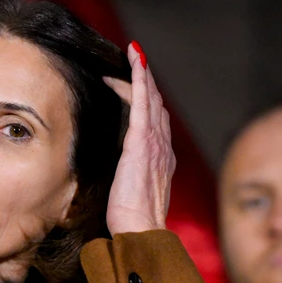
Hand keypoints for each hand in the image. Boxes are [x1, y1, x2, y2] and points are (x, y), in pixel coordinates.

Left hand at [102, 41, 175, 234]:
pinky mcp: (142, 141)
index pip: (153, 119)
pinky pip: (143, 101)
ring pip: (151, 97)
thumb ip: (128, 173)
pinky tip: (135, 61)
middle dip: (143, 81)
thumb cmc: (131, 217)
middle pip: (155, 103)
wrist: (140, 228)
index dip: (143, 99)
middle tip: (130, 62)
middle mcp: (162, 145)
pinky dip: (140, 78)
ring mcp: (155, 141)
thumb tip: (119, 169)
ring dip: (142, 74)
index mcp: (160, 157)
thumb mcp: (130, 190)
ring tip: (133, 54)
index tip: (128, 87)